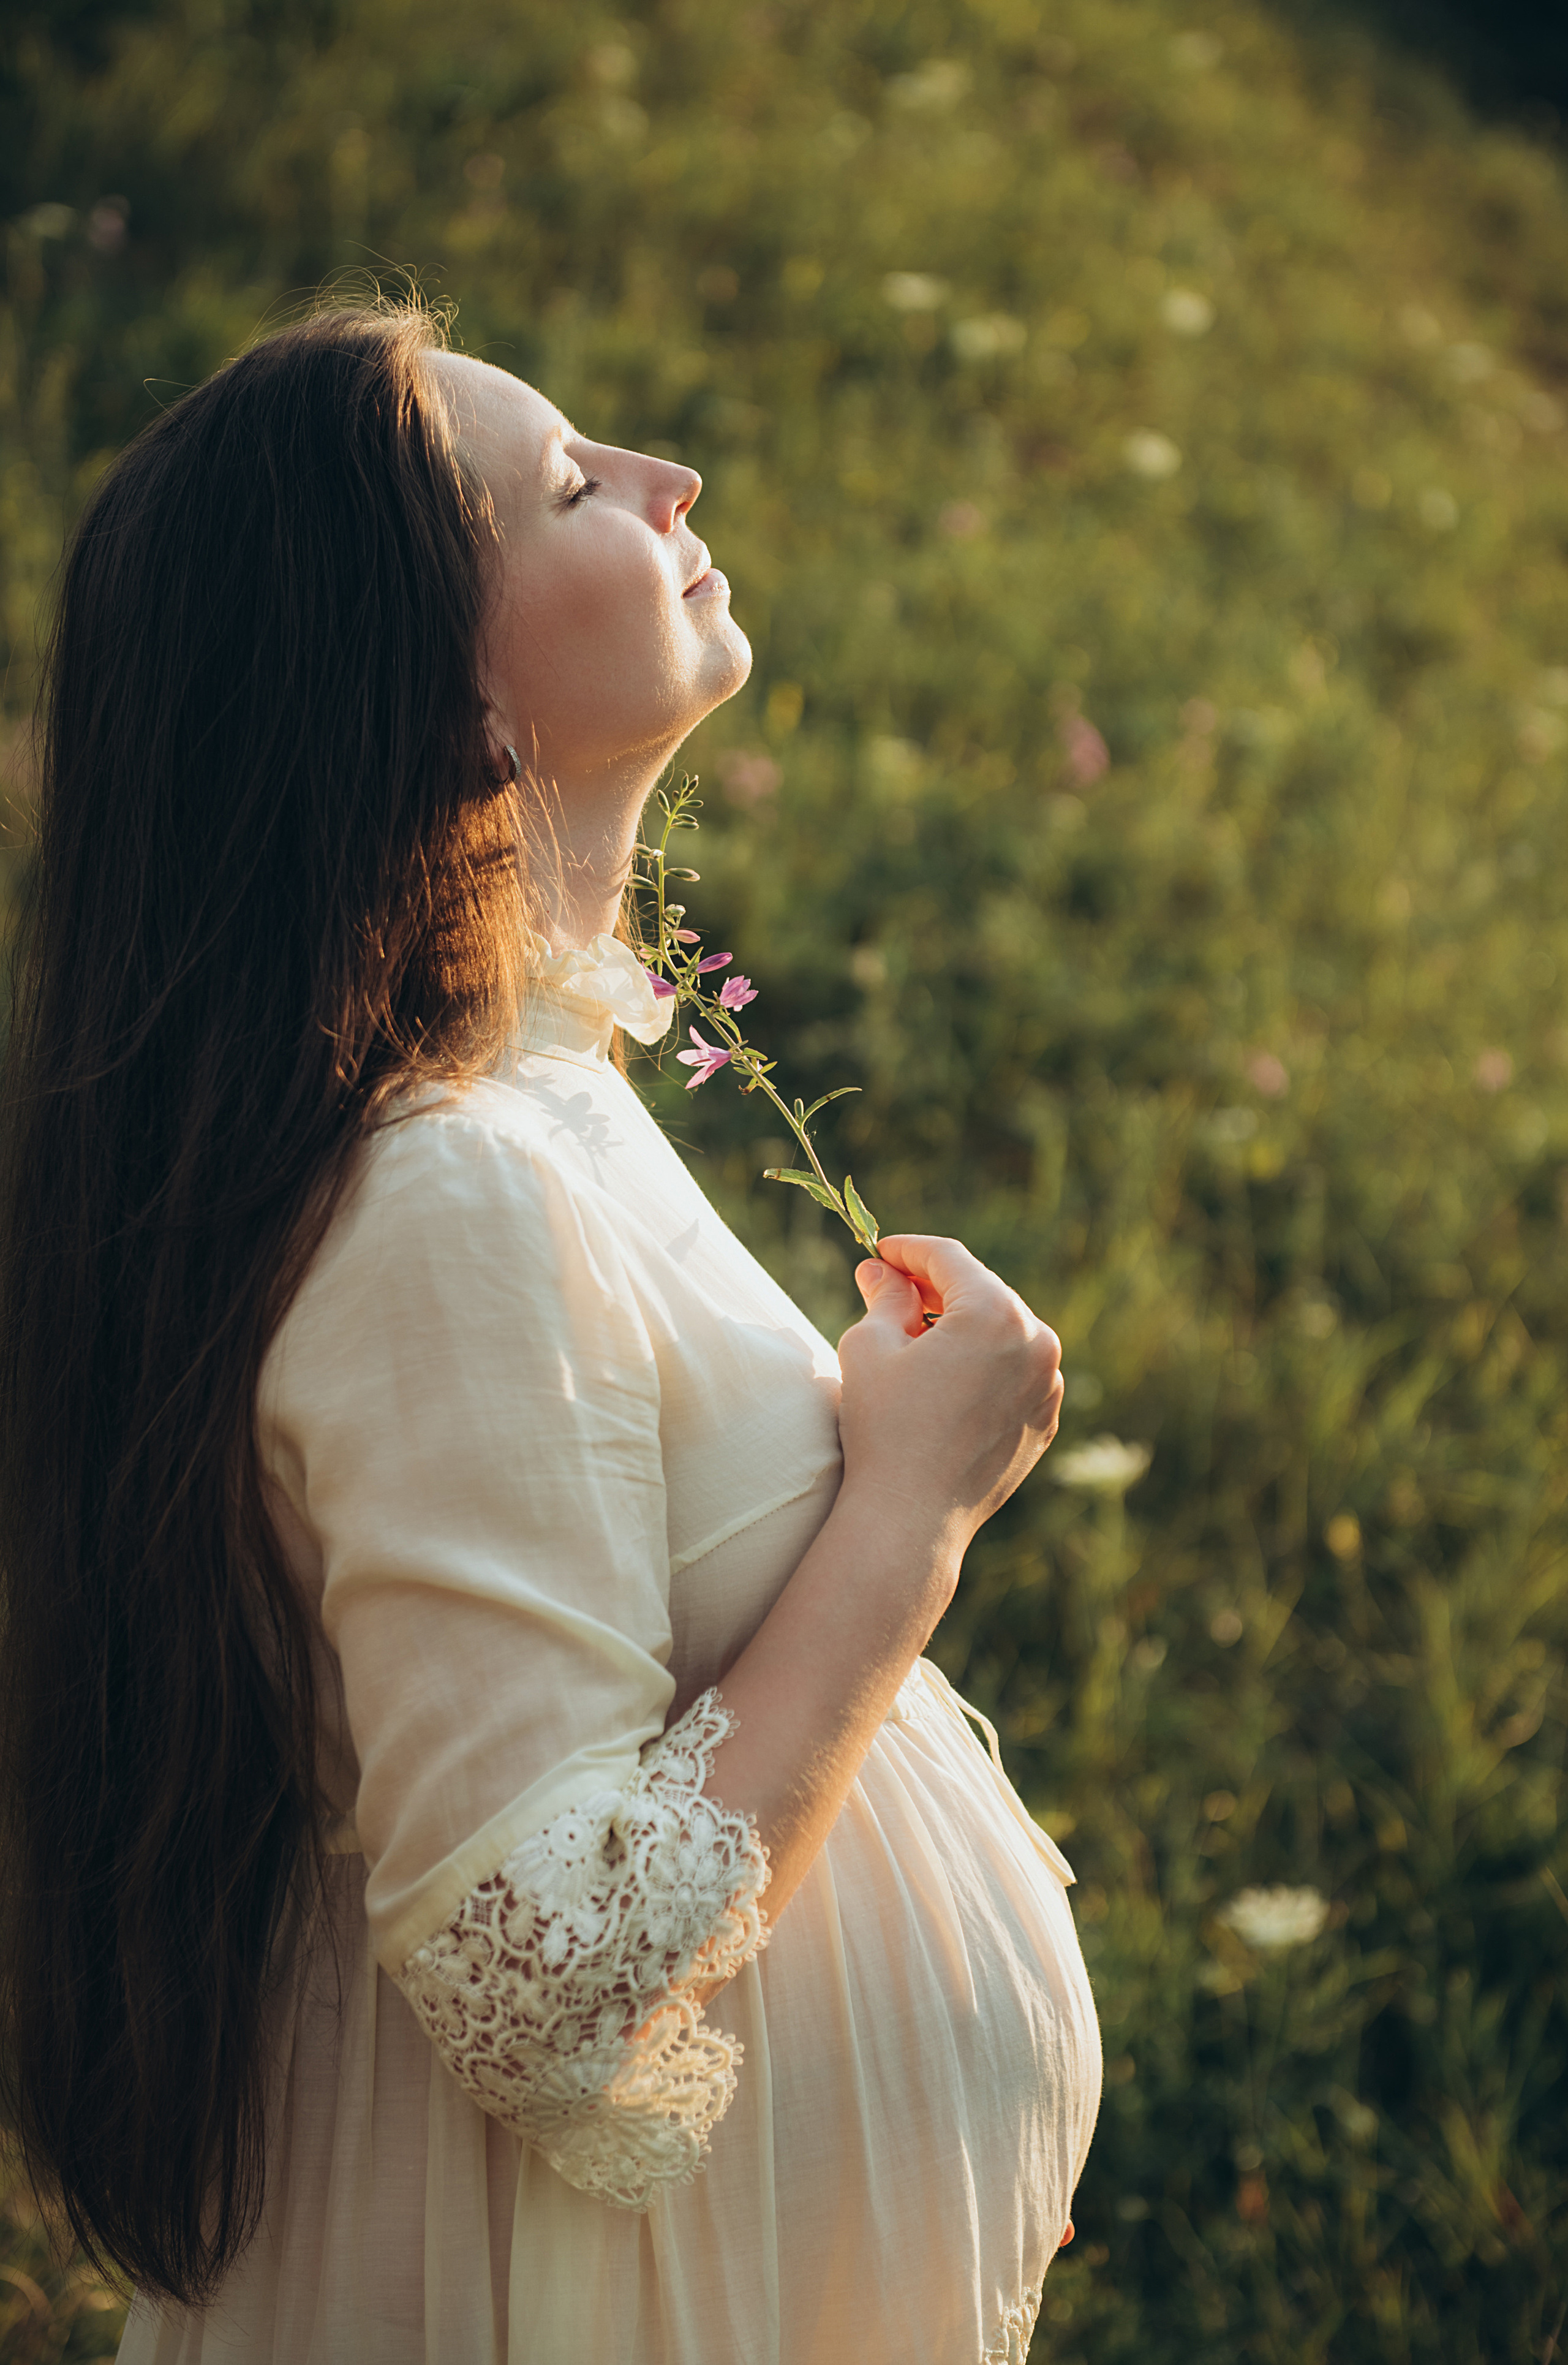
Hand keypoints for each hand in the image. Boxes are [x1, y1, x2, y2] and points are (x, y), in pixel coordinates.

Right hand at [836, 1234, 1062, 1571]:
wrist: (911, 1517)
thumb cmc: (885, 1427)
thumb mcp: (871, 1347)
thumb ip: (884, 1297)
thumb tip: (880, 1270)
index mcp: (995, 1313)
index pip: (948, 1259)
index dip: (908, 1250)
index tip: (880, 1253)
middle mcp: (1036, 1341)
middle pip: (981, 1292)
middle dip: (936, 1288)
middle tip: (891, 1289)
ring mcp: (1048, 1384)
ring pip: (1002, 1333)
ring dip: (963, 1326)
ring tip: (917, 1338)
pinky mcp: (1045, 1419)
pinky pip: (1014, 1373)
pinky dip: (984, 1366)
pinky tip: (946, 1380)